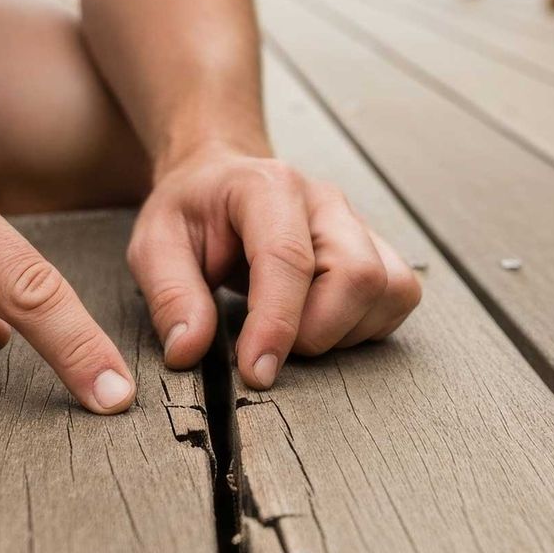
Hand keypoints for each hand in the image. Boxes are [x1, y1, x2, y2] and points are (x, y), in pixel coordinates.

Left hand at [127, 151, 421, 388]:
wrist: (221, 179)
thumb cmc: (191, 212)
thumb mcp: (155, 244)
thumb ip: (170, 295)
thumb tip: (189, 352)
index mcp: (268, 187)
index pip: (288, 259)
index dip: (276, 325)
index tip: (256, 373)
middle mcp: (325, 202)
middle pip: (356, 275)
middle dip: (315, 332)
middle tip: (266, 345)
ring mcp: (357, 224)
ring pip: (388, 289)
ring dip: (343, 331)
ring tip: (293, 331)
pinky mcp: (377, 249)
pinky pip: (398, 296)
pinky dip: (366, 326)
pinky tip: (322, 324)